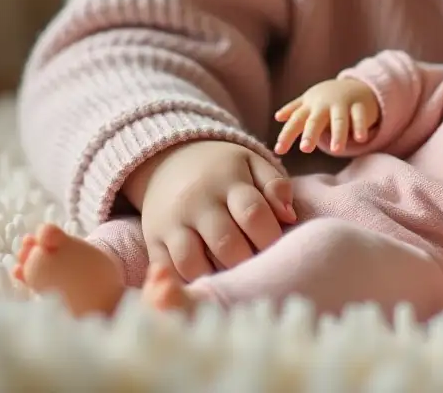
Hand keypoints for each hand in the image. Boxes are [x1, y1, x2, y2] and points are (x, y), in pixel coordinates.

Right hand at [122, 140, 294, 283]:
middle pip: (225, 244)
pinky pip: (168, 272)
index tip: (278, 248)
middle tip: (259, 270)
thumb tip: (289, 217)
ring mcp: (171, 223)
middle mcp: (197, 201)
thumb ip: (276, 185)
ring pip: (193, 263)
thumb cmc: (223, 168)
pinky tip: (207, 284)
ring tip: (233, 278)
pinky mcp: (153, 241)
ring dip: (217, 277)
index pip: (253, 213)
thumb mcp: (252, 163)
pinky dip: (186, 285)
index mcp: (227, 180)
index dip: (270, 236)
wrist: (170, 158)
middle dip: (248, 262)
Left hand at [274, 78, 380, 153]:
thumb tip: (277, 117)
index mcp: (310, 106)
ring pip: (340, 119)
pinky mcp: (359, 106)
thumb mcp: (309, 102)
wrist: (354, 84)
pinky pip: (359, 116)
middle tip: (305, 149)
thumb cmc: (326, 99)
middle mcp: (325, 105)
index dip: (287, 134)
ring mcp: (343, 104)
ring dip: (338, 133)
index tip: (279, 150)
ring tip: (335, 150)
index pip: (296, 120)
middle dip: (310, 133)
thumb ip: (294, 110)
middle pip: (316, 119)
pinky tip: (360, 138)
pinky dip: (360, 126)